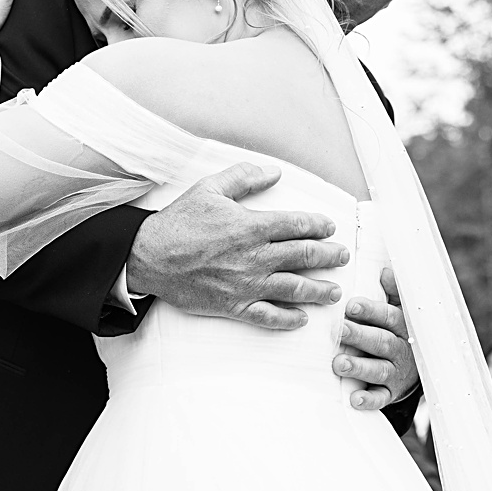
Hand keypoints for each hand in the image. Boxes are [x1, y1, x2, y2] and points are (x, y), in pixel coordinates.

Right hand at [127, 163, 348, 329]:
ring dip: (319, 289)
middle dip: (329, 256)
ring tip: (335, 291)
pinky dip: (288, 319)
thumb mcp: (210, 188)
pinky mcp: (234, 306)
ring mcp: (246, 284)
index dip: (319, 226)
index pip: (298, 225)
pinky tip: (302, 318)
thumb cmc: (179, 221)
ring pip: (294, 288)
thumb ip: (244, 177)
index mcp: (251, 226)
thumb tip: (274, 172)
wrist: (149, 256)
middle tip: (342, 256)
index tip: (330, 228)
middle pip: (304, 256)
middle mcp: (255, 257)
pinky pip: (268, 316)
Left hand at [335, 263, 418, 409]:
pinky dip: (369, 400)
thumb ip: (393, 292)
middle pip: (381, 342)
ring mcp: (396, 373)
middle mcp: (401, 349)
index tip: (350, 305)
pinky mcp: (391, 393)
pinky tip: (354, 399)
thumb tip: (386, 271)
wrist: (420, 367)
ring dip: (359, 367)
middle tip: (340, 330)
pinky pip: (381, 398)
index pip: (389, 316)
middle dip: (360, 336)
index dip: (371, 310)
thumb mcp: (402, 309)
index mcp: (404, 326)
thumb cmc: (400, 331)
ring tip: (338, 364)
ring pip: (379, 370)